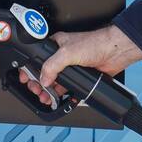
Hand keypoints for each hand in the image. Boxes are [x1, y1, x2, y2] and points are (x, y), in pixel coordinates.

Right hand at [19, 24, 141, 106]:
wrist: (116, 52)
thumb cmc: (95, 43)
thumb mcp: (68, 52)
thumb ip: (52, 65)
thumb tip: (43, 79)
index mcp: (56, 44)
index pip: (38, 57)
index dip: (30, 68)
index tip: (25, 78)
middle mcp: (62, 55)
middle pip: (45, 72)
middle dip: (38, 83)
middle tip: (36, 91)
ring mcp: (72, 67)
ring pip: (56, 81)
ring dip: (49, 91)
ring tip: (45, 98)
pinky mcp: (81, 76)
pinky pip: (69, 87)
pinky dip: (62, 94)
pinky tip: (59, 98)